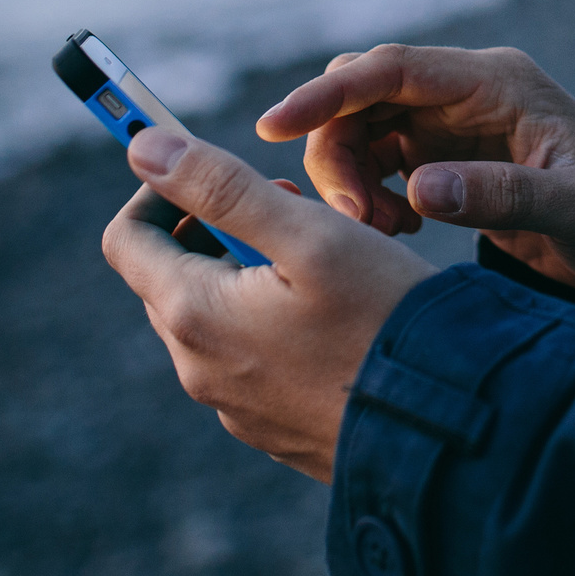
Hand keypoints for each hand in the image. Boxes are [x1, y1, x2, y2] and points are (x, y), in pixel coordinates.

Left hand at [101, 125, 434, 481]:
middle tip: (292, 207)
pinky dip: (275, 323)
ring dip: (251, 274)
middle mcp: (200, 370)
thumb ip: (220, 186)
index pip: (126, 238)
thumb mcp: (307, 232)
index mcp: (195, 316)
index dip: (158, 190)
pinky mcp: (274, 428)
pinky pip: (251, 360)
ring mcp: (236, 407)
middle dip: (218, 228)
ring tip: (328, 259)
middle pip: (173, 276)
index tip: (208, 167)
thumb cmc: (383, 316)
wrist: (448, 428)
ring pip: (218, 317)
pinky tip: (341, 317)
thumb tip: (144, 147)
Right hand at [255, 45, 574, 294]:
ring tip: (380, 230)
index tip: (274, 124)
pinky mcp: (437, 150)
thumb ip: (504, 195)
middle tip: (353, 219)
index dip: (328, 92)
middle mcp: (464, 90)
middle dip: (334, 150)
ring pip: (357, 126)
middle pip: (361, 93)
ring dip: (346, 177)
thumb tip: (418, 187)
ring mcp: (447, 118)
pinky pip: (371, 157)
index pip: (393, 68)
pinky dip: (363, 192)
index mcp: (496, 81)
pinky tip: (393, 227)